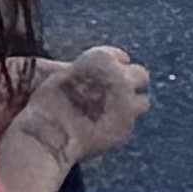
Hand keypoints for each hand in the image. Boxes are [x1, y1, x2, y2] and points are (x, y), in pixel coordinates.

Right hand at [18, 47, 150, 161]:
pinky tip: (103, 129)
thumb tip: (101, 79)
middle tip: (117, 93)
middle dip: (131, 82)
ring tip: (113, 113)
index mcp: (103, 59)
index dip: (113, 65)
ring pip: (142, 102)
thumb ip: (90, 72)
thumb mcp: (66, 74)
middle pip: (141, 75)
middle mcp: (120, 78)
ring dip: (131, 105)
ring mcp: (127, 105)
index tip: (108, 75)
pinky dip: (120, 125)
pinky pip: (130, 124)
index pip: (120, 57)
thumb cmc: (49, 102)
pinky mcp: (127, 129)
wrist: (51, 134)